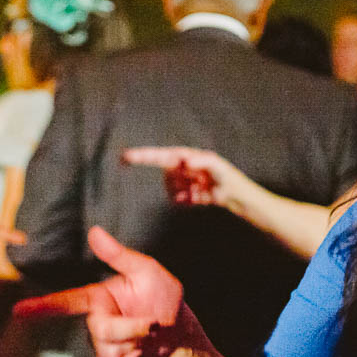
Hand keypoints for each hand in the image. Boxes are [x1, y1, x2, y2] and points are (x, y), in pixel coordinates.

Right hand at [14, 227, 184, 356]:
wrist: (178, 331)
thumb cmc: (161, 297)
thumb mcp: (146, 270)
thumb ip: (119, 255)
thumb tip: (94, 232)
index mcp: (97, 297)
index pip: (65, 301)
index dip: (40, 307)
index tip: (17, 311)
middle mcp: (95, 320)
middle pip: (100, 331)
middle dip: (131, 328)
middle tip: (154, 324)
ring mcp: (100, 344)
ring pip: (108, 351)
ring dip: (136, 344)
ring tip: (151, 335)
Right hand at [121, 146, 255, 210]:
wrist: (231, 193)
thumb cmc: (224, 174)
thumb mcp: (216, 165)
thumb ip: (201, 161)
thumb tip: (185, 161)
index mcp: (181, 156)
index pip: (157, 156)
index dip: (141, 156)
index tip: (125, 156)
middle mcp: (176, 167)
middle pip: (165, 177)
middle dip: (180, 181)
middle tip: (200, 180)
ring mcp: (177, 182)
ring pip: (170, 190)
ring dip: (184, 191)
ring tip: (201, 188)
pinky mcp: (180, 195)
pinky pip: (175, 200)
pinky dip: (186, 200)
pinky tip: (198, 196)